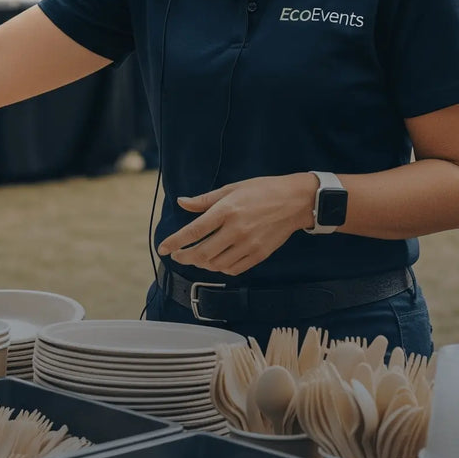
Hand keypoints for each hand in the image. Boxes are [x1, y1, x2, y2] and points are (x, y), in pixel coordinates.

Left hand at [156, 174, 317, 275]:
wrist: (295, 201)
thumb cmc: (262, 190)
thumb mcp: (232, 188)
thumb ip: (204, 200)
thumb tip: (181, 202)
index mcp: (227, 210)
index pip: (194, 230)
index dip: (175, 242)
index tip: (163, 248)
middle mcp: (236, 229)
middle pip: (202, 253)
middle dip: (184, 257)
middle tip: (177, 256)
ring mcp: (249, 244)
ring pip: (216, 264)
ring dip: (201, 264)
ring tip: (196, 257)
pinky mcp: (259, 254)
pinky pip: (233, 269)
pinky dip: (220, 269)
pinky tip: (216, 262)